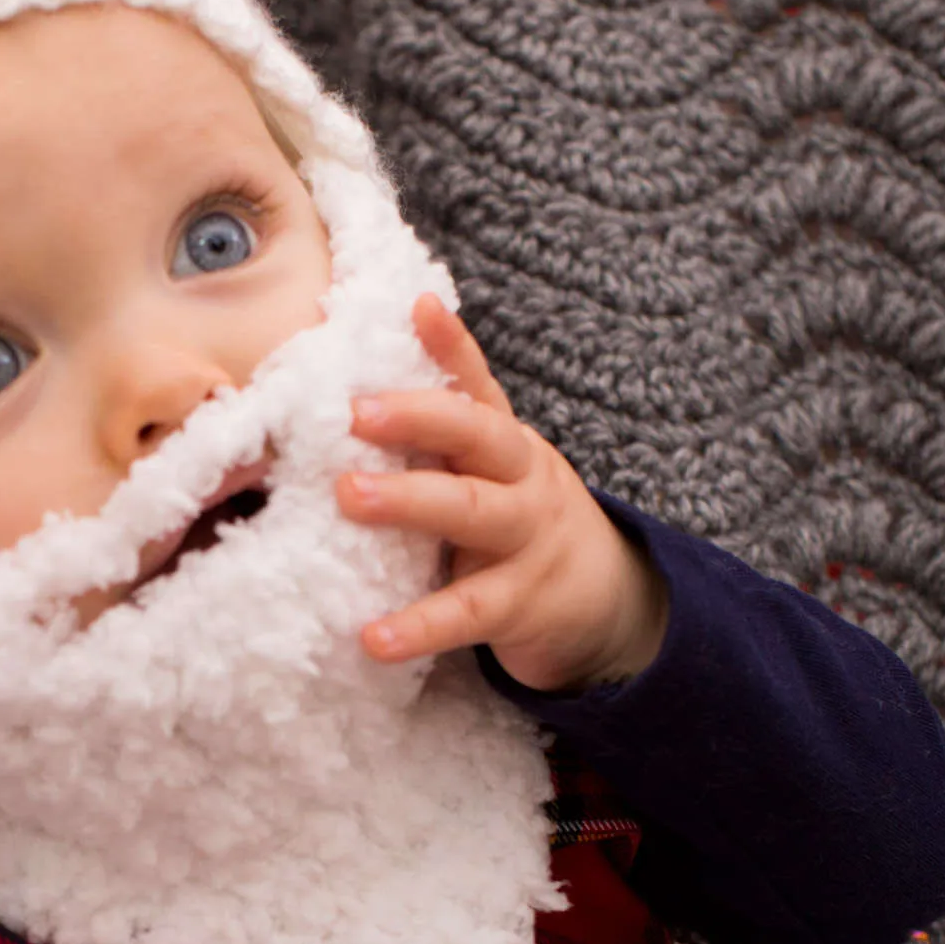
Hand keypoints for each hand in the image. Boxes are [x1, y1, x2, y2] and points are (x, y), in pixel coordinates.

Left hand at [338, 295, 668, 692]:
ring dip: (409, 502)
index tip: (417, 306)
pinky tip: (372, 638)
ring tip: (349, 497)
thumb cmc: (516, 529)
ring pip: (472, 512)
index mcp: (504, 443)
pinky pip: (465, 613)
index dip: (451, 344)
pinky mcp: (520, 604)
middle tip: (355, 412)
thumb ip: (433, 448)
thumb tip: (339, 406)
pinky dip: (418, 626)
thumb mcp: (488, 478)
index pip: (476, 385)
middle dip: (417, 418)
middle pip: (477, 435)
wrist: (605, 604)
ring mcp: (526, 540)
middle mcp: (522, 479)